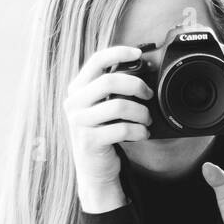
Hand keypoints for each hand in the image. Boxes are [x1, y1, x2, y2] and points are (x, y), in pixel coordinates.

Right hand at [63, 45, 153, 211]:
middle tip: (149, 95)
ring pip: (119, 106)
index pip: (96, 61)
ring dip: (141, 112)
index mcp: (77, 89)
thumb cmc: (103, 135)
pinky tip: (143, 134)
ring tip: (147, 120)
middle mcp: (74, 103)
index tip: (138, 53)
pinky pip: (122, 129)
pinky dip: (139, 131)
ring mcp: (79, 122)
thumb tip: (139, 67)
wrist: (94, 170)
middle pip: (110, 81)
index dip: (118, 53)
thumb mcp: (102, 108)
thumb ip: (112, 90)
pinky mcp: (90, 141)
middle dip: (136, 86)